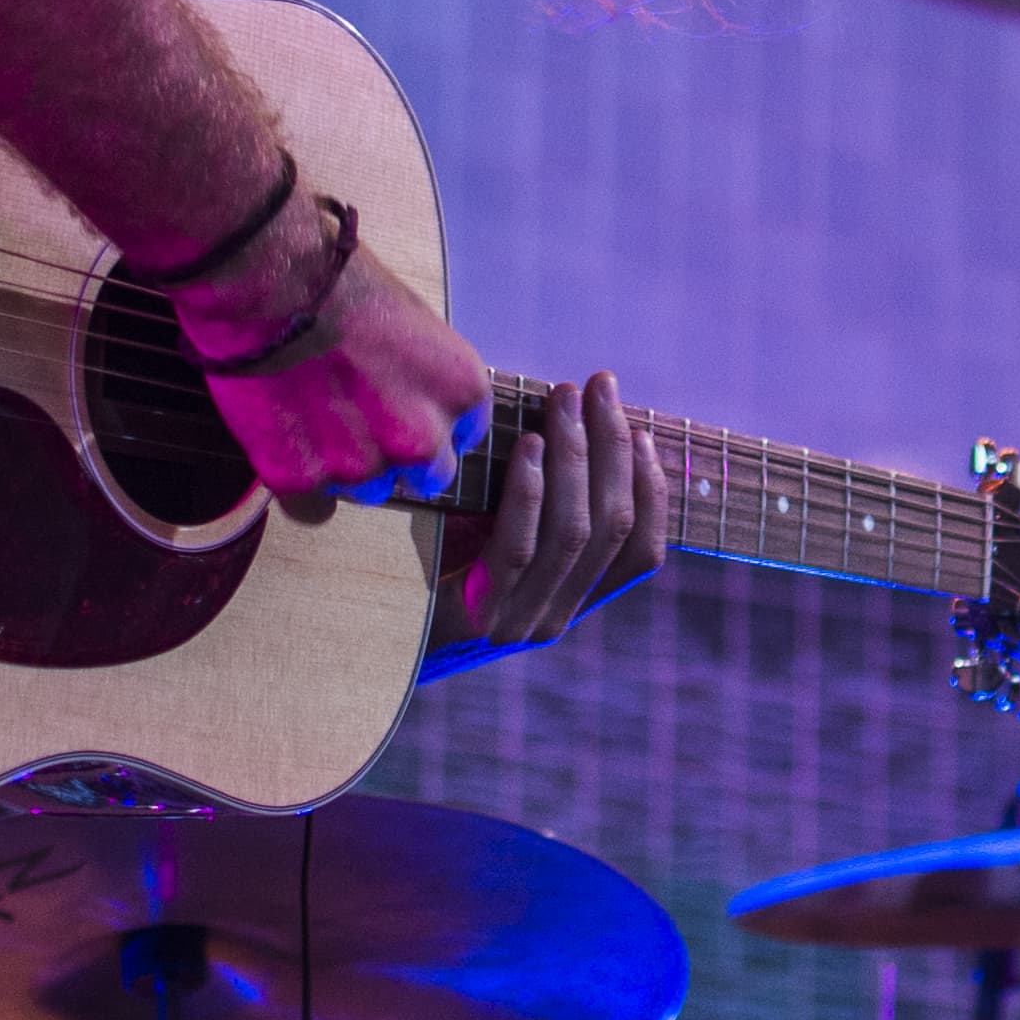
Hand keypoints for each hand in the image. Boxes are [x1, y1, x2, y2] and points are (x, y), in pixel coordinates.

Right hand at [182, 223, 489, 506]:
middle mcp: (423, 438)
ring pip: (367, 491)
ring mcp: (363, 466)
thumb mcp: (413, 322)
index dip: (430, 423)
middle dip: (399, 457)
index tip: (404, 408)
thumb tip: (414, 400)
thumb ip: (425, 378)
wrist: (267, 284)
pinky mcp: (303, 481)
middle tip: (360, 420)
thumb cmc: (339, 281)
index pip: (462, 435)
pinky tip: (285, 441)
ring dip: (347, 468)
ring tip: (312, 417)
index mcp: (461, 390)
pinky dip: (299, 483)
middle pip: (426, 475)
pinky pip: (312, 507)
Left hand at [426, 369, 668, 676]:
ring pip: (573, 532)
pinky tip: (528, 446)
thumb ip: (537, 502)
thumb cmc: (427, 565)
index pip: (642, 553)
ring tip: (565, 399)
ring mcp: (520, 620)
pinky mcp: (478, 615)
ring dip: (576, 455)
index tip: (643, 430)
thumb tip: (576, 423)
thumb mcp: (491, 534)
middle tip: (599, 387)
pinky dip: (528, 492)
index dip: (652, 488)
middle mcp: (556, 616)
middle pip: (612, 527)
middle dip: (612, 448)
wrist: (367, 633)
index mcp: (571, 600)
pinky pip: (519, 547)